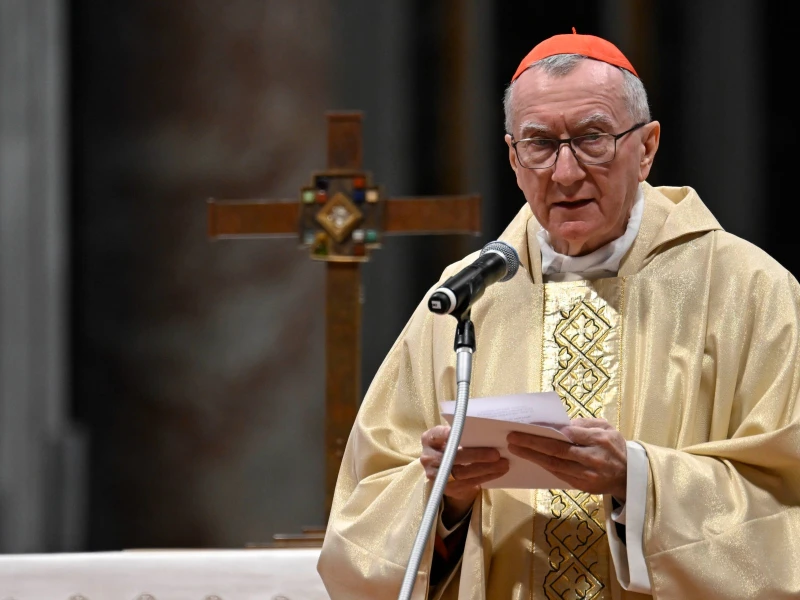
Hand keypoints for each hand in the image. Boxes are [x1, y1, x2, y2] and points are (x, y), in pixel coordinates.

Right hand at [420, 425, 508, 525]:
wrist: (444, 468)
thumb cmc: (452, 445)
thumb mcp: (450, 436)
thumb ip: (460, 432)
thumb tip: (485, 430)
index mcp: (429, 439)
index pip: (439, 434)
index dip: (452, 433)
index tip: (469, 432)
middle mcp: (428, 457)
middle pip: (454, 457)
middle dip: (477, 455)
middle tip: (496, 454)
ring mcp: (435, 474)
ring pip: (462, 473)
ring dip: (485, 469)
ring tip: (503, 464)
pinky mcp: (445, 488)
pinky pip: (467, 484)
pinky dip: (485, 477)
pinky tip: (497, 472)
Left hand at [507, 417, 626, 499]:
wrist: (630, 475)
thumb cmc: (614, 446)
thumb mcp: (605, 427)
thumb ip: (584, 423)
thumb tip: (559, 423)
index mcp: (599, 439)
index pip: (568, 433)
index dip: (546, 431)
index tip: (527, 426)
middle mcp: (593, 457)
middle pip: (557, 450)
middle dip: (532, 443)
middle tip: (512, 437)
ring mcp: (588, 474)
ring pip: (555, 465)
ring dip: (532, 456)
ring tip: (515, 448)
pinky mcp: (583, 486)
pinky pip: (559, 475)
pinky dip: (543, 466)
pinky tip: (531, 459)